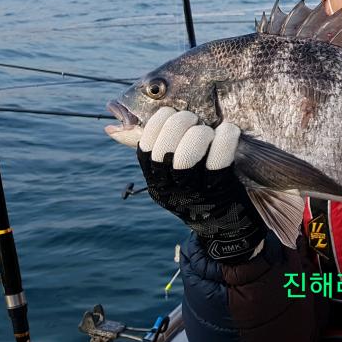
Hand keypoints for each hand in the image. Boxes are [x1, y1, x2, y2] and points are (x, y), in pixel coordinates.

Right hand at [137, 107, 266, 262]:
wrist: (228, 228)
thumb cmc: (197, 190)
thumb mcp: (170, 175)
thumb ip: (153, 150)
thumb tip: (113, 127)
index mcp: (156, 182)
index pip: (144, 149)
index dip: (156, 124)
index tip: (170, 113)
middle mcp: (171, 190)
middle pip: (163, 150)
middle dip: (178, 123)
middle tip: (192, 119)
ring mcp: (195, 192)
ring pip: (187, 155)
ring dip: (199, 132)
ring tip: (208, 129)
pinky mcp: (221, 191)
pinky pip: (220, 159)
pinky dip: (225, 138)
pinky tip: (228, 130)